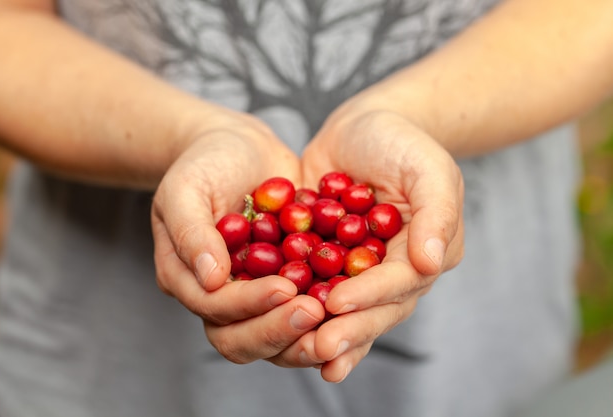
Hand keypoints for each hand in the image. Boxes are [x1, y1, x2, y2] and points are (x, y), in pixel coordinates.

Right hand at [151, 111, 324, 364]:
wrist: (242, 150)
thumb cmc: (205, 165)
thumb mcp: (186, 189)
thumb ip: (192, 232)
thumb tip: (211, 280)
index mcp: (189, 280)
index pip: (215, 309)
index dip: (249, 304)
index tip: (284, 289)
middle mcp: (222, 298)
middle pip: (243, 338)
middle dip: (279, 330)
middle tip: (315, 312)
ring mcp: (257, 295)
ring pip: (277, 338)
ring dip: (307, 337)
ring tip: (339, 321)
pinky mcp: (290, 285)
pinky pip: (307, 311)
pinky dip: (331, 318)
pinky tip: (358, 308)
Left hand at [299, 98, 463, 381]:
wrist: (363, 128)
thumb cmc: (402, 142)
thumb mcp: (428, 167)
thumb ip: (435, 213)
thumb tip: (430, 263)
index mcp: (425, 254)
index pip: (399, 283)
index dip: (369, 296)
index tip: (338, 304)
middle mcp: (394, 272)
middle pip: (373, 310)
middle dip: (347, 330)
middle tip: (319, 348)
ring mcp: (359, 272)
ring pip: (343, 311)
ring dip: (321, 332)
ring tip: (297, 352)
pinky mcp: (327, 264)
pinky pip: (312, 289)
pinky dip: (295, 308)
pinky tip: (272, 327)